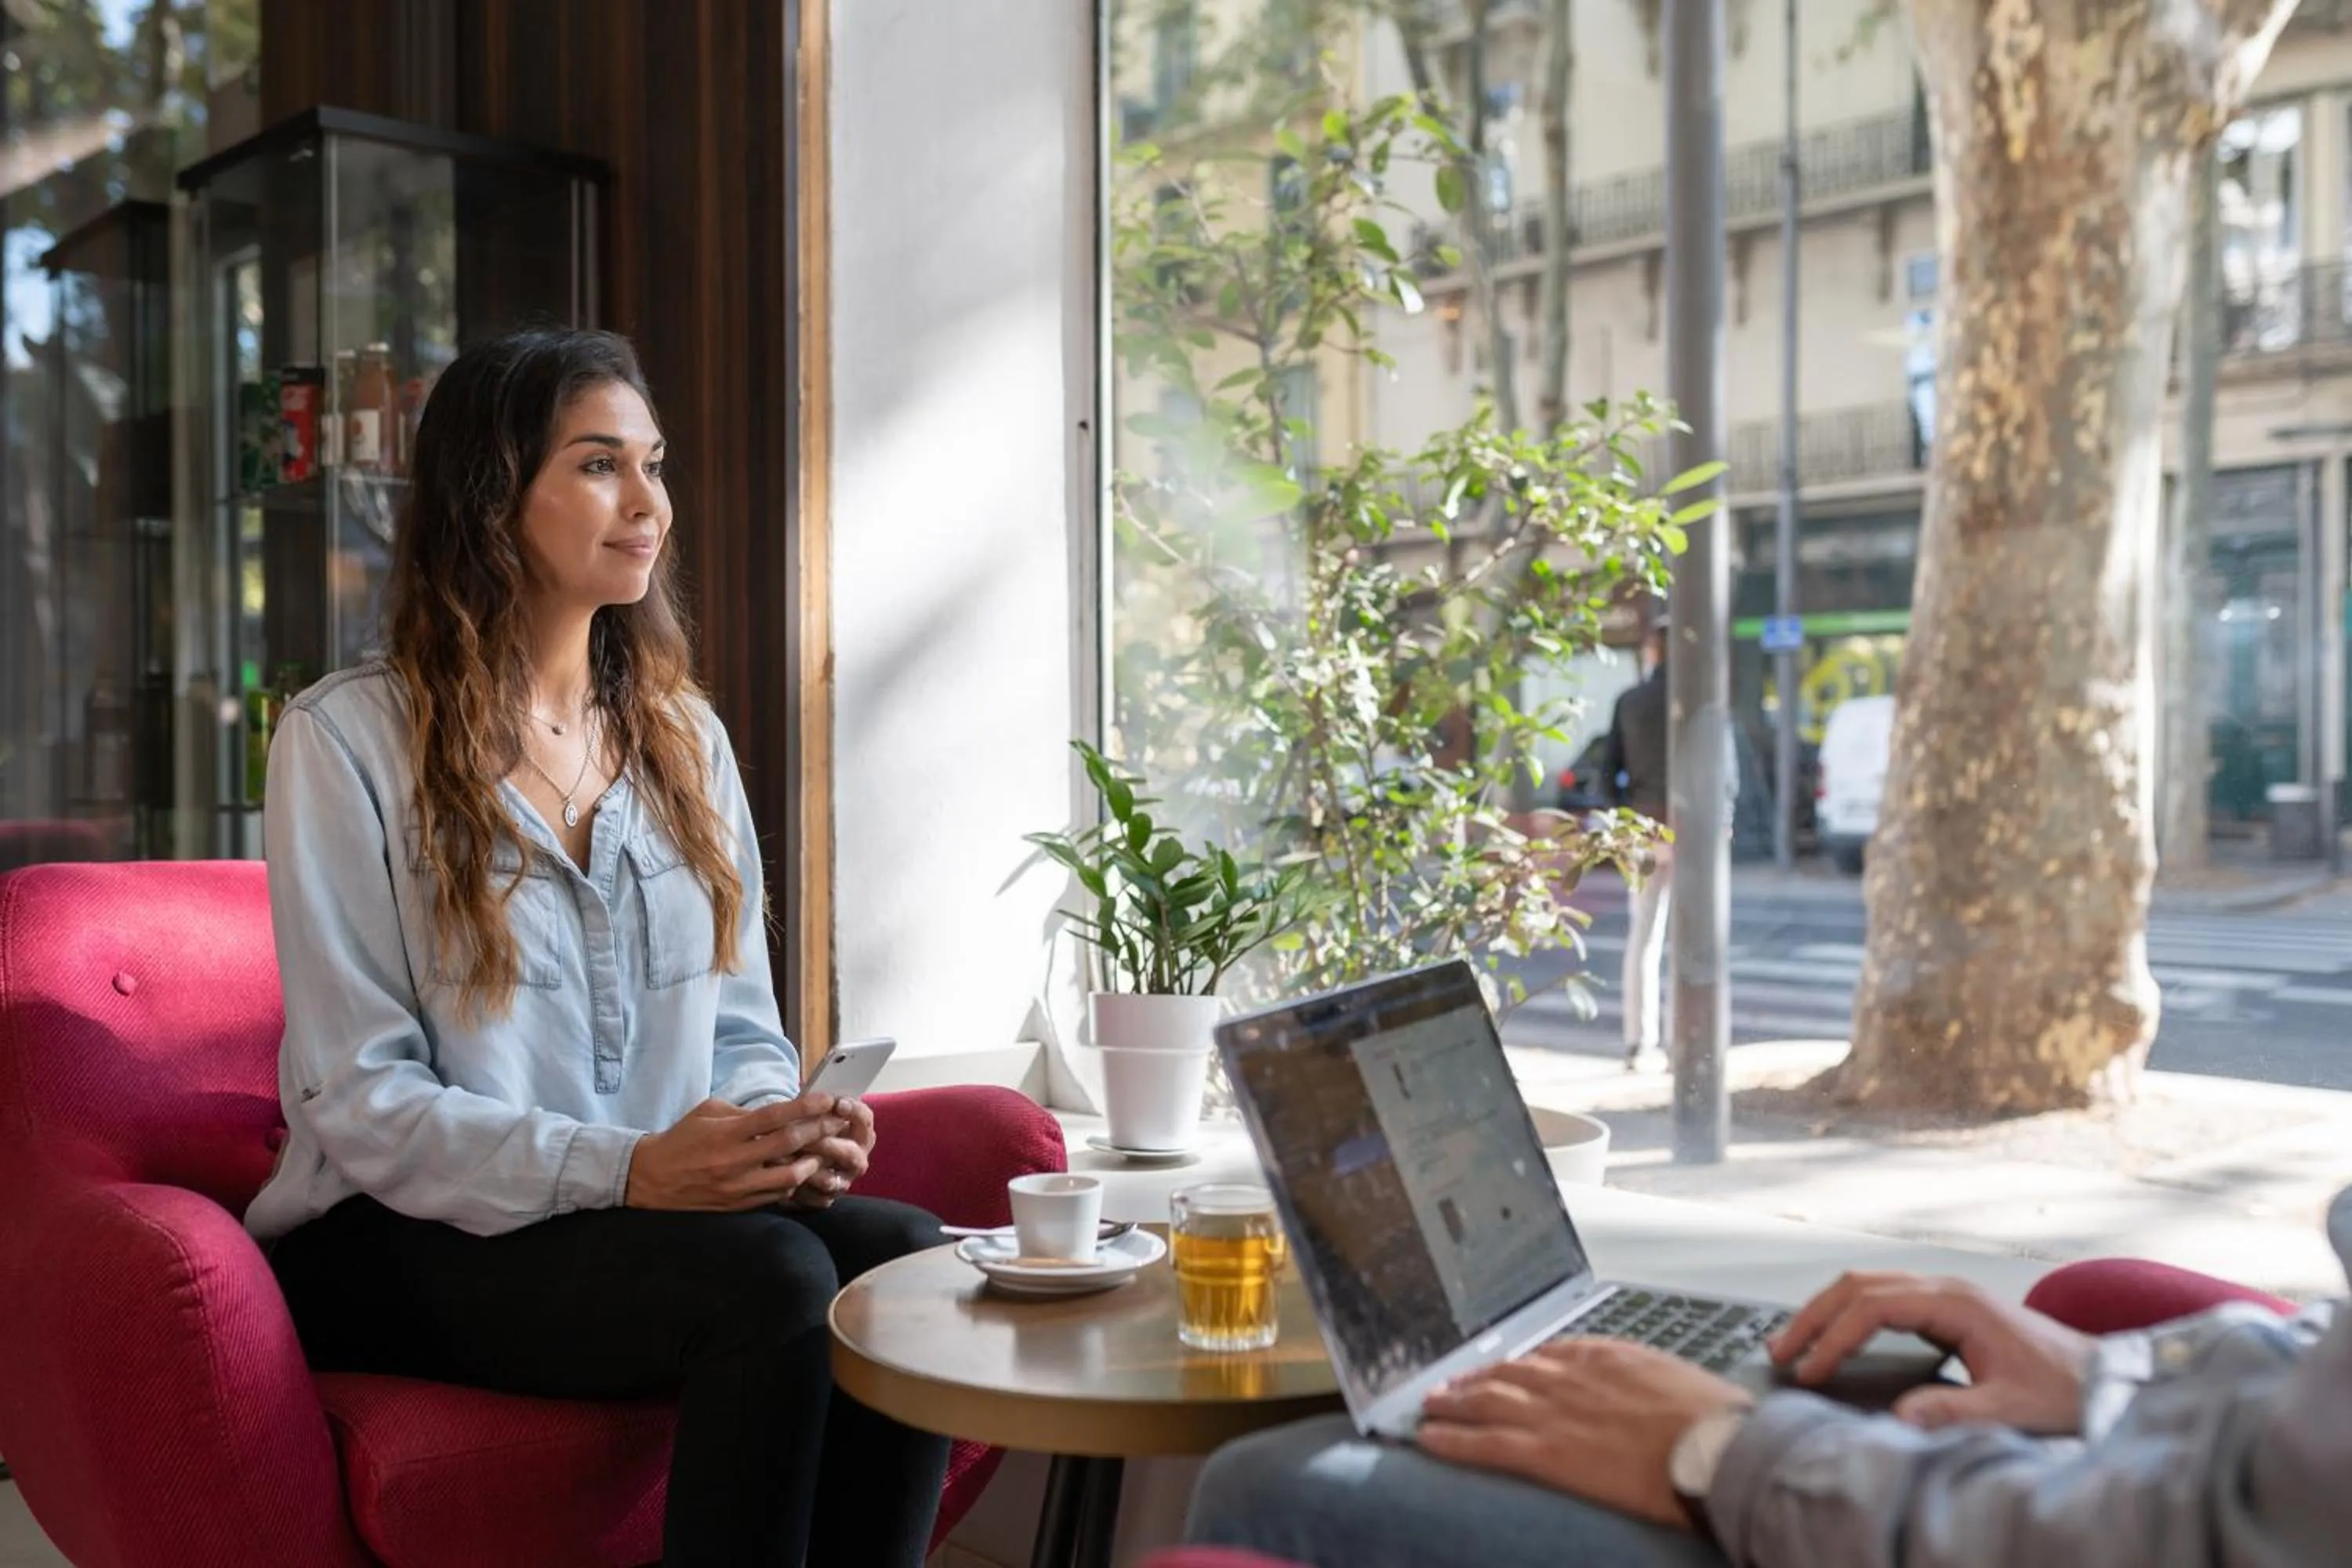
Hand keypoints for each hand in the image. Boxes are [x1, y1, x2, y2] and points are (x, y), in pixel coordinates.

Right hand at [625, 1094, 846, 1210]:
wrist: (651, 1178)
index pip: (774, 1117)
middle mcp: (734, 1161)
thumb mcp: (709, 1112)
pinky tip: (805, 1173)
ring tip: (825, 1151)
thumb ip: (745, 1112)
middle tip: (839, 1122)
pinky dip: (794, 1184)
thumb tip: (782, 1111)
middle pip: (788, 1145)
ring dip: (813, 1163)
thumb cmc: (683, 1138)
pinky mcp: (739, 1206)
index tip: (828, 1100)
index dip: (806, 1107)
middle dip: (819, 1132)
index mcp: (727, 1133)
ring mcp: (737, 1187)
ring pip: (789, 1178)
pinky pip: (777, 1196)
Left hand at [786, 1094, 875, 1209]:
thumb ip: (815, 1103)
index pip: (866, 1121)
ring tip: (783, 1155)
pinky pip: (812, 1197)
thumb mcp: (813, 1111)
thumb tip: (806, 1088)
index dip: (855, 1112)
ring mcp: (841, 1183)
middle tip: (808, 1137)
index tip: (837, 1103)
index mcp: (860, 1134)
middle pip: (851, 1154)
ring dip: (806, 1167)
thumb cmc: (807, 1126)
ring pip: (829, 1179)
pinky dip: (795, 1186)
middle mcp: (856, 1161)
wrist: (796, 1156)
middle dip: (828, 1144)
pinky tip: (776, 1175)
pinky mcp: (824, 1199)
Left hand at [1418, 1339, 1749, 1529]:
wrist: (1716, 1446)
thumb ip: (1652, 1382)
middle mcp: (1572, 1377)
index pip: (1549, 1353)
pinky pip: (1487, 1443)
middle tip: (1450, 1384)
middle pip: (1509, 1372)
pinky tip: (1429, 1440)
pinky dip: (1452, 1440)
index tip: (1505, 1367)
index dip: (1519, 1363)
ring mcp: (1555, 1412)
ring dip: (1453, 1402)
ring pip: (1487, 1401)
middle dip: (1477, 1378)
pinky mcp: (1547, 1450)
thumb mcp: (1681, 1381)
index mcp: (1607, 1356)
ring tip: (1431, 1404)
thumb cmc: (1714, 1420)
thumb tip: (1655, 1395)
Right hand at [1771, 1272, 2094, 1433]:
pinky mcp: (1948, 1308)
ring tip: (1794, 1344)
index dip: (1835, 1337)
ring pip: (1867, 1286)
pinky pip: (1883, 1297)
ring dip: (1827, 1311)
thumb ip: (1955, 1411)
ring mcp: (1946, 1294)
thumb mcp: (2011, 1409)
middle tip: (1780, 1351)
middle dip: (1814, 1317)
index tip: (1811, 1370)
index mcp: (1957, 1304)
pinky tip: (1836, 1338)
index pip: (1873, 1307)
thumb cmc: (2064, 1389)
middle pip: (1859, 1285)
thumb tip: (1898, 1417)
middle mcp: (1946, 1289)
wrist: (2104, 1377)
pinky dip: (1849, 1313)